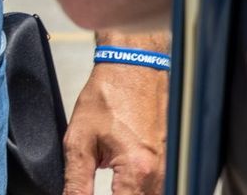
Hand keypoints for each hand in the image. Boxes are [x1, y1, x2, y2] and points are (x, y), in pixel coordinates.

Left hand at [63, 37, 168, 194]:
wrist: (132, 65)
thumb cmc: (109, 94)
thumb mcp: (79, 141)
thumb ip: (76, 183)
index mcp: (137, 169)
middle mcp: (160, 171)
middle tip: (98, 186)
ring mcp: (169, 166)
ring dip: (129, 194)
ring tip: (111, 184)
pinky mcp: (171, 160)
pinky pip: (157, 187)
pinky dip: (139, 189)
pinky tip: (124, 183)